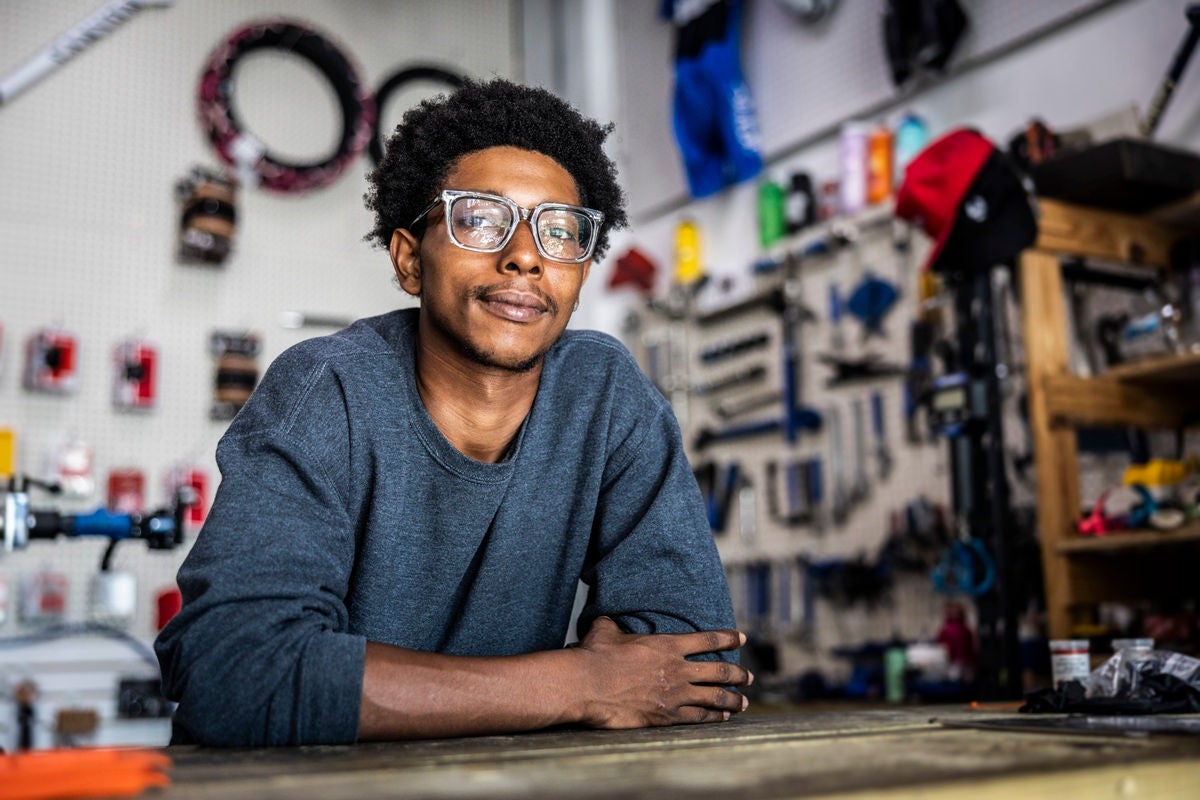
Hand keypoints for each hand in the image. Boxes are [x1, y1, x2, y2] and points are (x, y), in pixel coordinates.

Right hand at [573, 617, 752, 728]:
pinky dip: (714, 717)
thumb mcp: (606, 630)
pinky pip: (699, 717)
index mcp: (667, 645)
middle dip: (739, 674)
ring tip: (744, 702)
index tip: (742, 638)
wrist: (587, 685)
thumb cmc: (594, 656)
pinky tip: (722, 718)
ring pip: (716, 697)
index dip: (728, 638)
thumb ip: (614, 625)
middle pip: (720, 671)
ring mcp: (675, 695)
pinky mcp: (666, 716)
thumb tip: (608, 621)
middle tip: (749, 677)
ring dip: (733, 699)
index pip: (708, 640)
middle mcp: (677, 669)